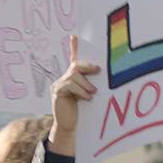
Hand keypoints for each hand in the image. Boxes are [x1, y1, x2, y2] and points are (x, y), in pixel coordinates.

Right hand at [49, 36, 99, 155]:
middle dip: (87, 66)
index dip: (74, 47)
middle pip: (75, 65)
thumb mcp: (90, 95)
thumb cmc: (84, 112)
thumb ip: (93, 85)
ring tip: (93, 92)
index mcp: (73, 77)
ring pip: (73, 75)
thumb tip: (104, 76)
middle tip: (98, 70)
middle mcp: (65, 78)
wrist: (70, 127)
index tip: (74, 36)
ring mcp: (59, 84)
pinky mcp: (57, 92)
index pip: (74, 59)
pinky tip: (87, 98)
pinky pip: (69, 86)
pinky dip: (80, 91)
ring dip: (85, 83)